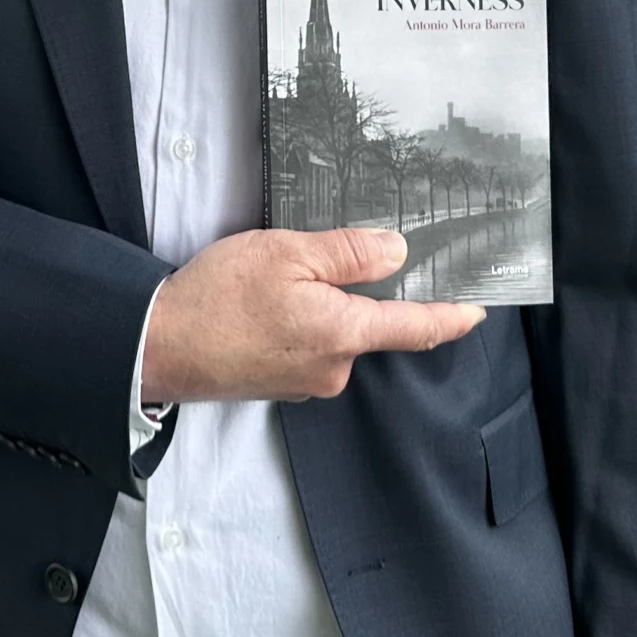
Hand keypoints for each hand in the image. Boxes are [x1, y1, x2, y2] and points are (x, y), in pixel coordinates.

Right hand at [139, 227, 484, 404]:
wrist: (158, 347)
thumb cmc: (219, 297)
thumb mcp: (287, 254)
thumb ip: (349, 253)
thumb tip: (398, 253)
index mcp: (343, 333)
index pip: (414, 327)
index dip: (450, 318)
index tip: (477, 311)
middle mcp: (333, 368)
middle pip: (367, 324)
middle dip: (353, 292)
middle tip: (314, 259)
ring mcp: (305, 381)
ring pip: (333, 333)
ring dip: (319, 306)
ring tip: (272, 280)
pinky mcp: (279, 383)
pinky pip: (306, 346)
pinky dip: (297, 322)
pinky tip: (262, 305)